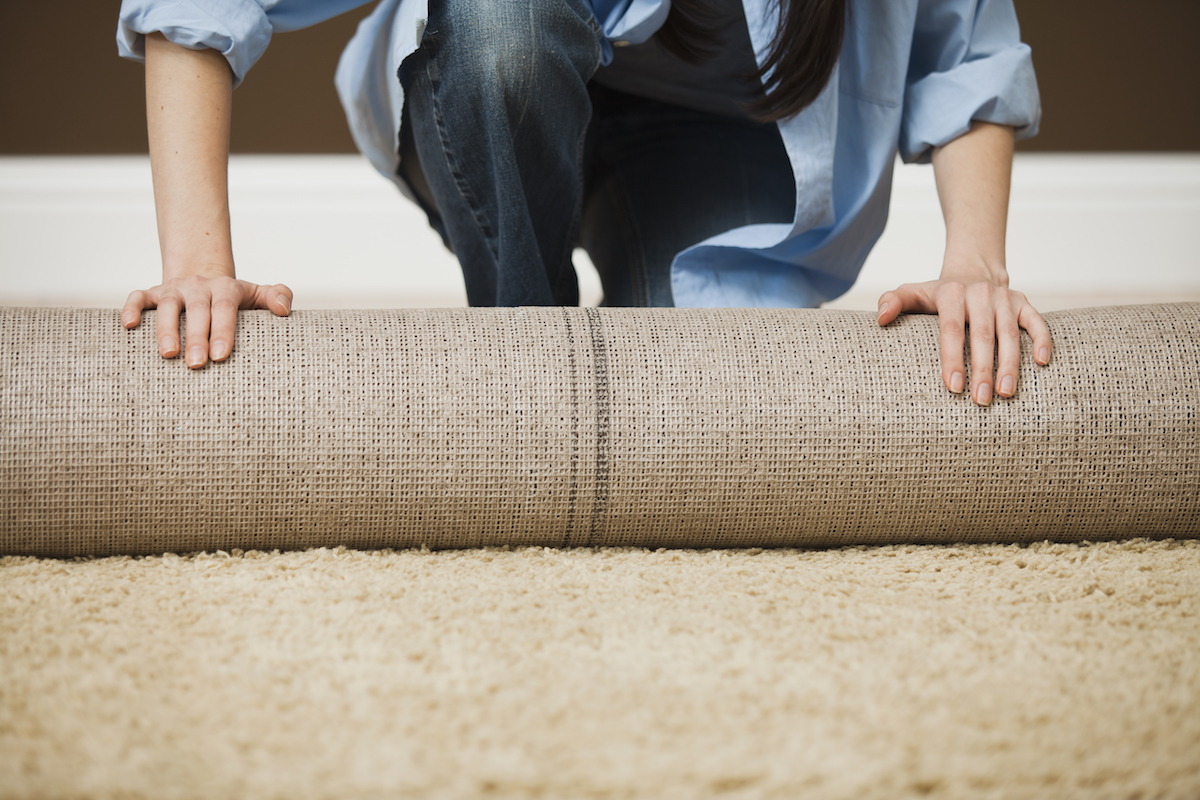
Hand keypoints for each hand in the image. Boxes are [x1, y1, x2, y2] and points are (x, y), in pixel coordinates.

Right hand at [122, 275, 292, 367]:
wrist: (203, 276)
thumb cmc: (232, 298)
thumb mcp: (257, 294)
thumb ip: (277, 297)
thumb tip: (284, 310)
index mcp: (226, 288)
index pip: (226, 308)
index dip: (223, 330)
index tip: (221, 356)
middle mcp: (199, 286)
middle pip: (198, 310)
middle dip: (197, 337)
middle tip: (197, 364)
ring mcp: (174, 289)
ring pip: (167, 306)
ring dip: (166, 329)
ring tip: (168, 354)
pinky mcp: (152, 292)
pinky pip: (138, 296)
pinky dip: (131, 308)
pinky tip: (129, 326)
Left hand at [876, 277, 1051, 405]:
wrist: (973, 271)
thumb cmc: (938, 294)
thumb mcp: (912, 293)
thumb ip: (892, 302)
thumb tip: (880, 318)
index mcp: (952, 294)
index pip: (951, 329)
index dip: (952, 358)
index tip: (953, 387)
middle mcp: (981, 294)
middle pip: (983, 335)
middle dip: (983, 369)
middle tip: (980, 400)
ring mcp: (1004, 298)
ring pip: (1011, 333)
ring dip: (1011, 364)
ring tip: (1005, 393)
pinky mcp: (1023, 303)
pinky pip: (1037, 321)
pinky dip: (1043, 339)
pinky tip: (1042, 363)